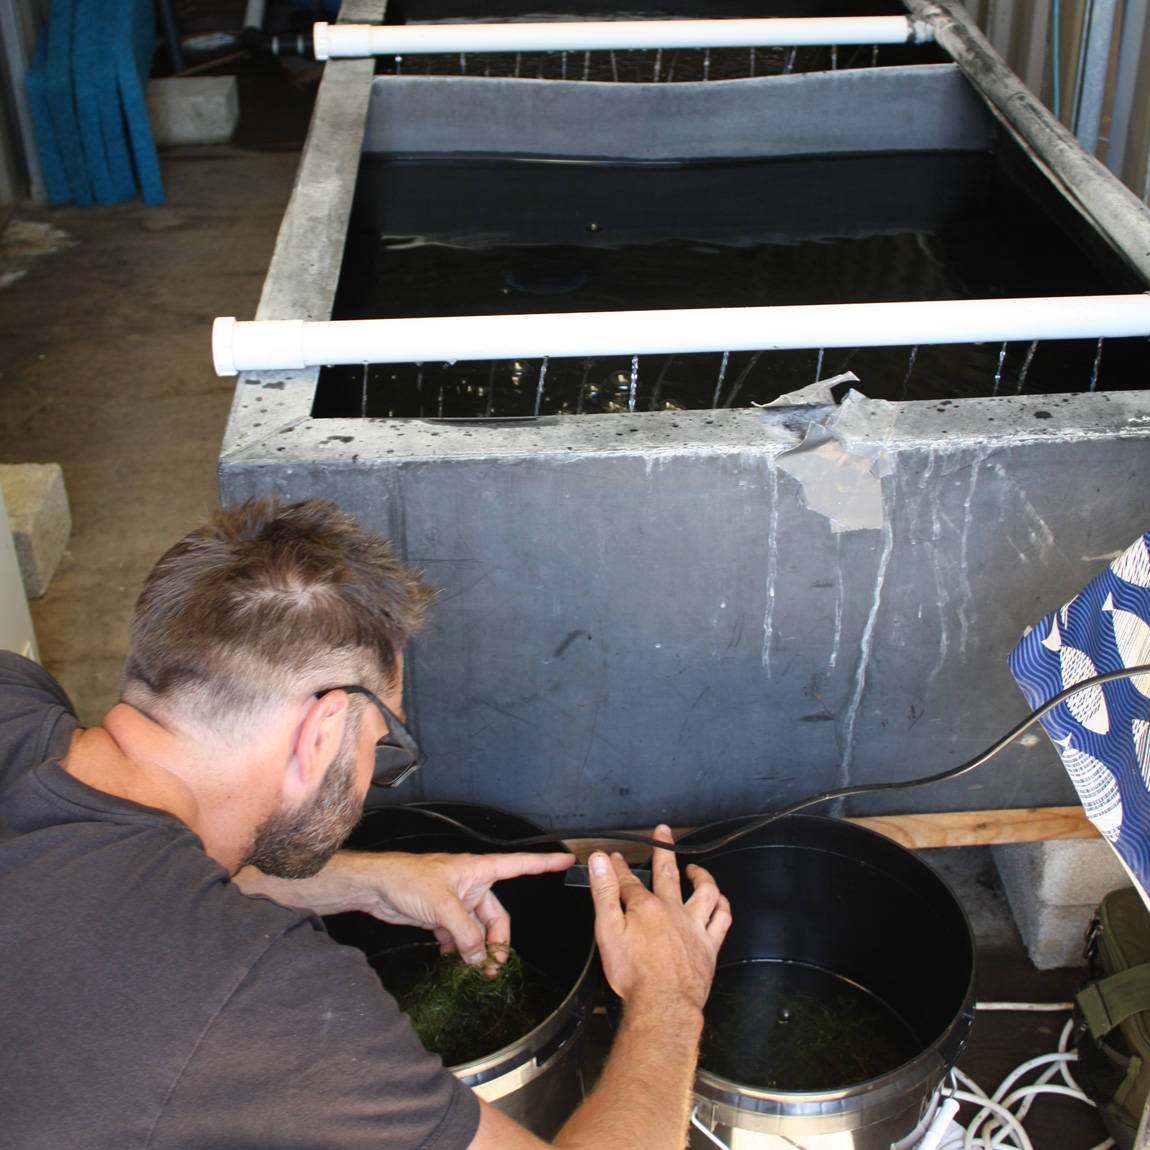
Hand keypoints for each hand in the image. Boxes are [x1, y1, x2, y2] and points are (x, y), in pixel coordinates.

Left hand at [334, 850, 573, 965]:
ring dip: (478, 952)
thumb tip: (479, 956)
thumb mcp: (442, 905)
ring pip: (478, 931)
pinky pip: (461, 938)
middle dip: (498, 942)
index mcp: (477, 870)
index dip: (544, 864)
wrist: (376, 887)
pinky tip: (454, 965)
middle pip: (497, 916)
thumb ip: (465, 933)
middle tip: (494, 967)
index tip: (566, 862)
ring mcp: (457, 902)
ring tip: (474, 972)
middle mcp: (471, 885)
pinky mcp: (442, 917)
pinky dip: (460, 952)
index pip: (519, 865)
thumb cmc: (406, 879)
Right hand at [587, 825, 730, 1016]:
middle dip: (663, 850)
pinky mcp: (708, 946)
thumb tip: (600, 863)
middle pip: (668, 873)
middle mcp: (673, 912)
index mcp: (646, 908)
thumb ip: (604, 893)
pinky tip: (720, 902)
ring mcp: (693, 928)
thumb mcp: (607, 931)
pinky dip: (722, 906)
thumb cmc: (635, 976)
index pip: (629, 880)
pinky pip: (722, 919)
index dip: (619, 867)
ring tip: (697, 869)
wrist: (662, 1005)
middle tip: (663, 834)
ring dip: (702, 876)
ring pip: (705, 892)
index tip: (614, 858)